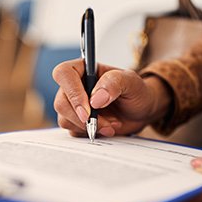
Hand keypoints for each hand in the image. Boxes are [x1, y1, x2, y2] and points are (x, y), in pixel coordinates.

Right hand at [52, 59, 171, 136]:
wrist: (141, 110)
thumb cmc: (135, 91)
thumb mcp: (131, 81)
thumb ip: (114, 83)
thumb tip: (95, 99)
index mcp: (83, 69)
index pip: (64, 74)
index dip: (72, 93)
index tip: (88, 110)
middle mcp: (74, 86)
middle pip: (61, 102)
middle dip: (83, 118)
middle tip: (105, 123)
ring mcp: (73, 105)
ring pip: (65, 119)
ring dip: (89, 126)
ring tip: (111, 123)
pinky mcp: (76, 121)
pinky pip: (73, 131)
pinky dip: (90, 133)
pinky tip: (106, 128)